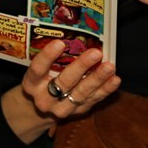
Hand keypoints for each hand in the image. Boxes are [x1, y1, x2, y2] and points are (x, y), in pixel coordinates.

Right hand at [1, 41, 120, 142]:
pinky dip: (105, 90)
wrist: (42, 109)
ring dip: (97, 78)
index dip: (48, 56)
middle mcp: (45, 98)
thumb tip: (77, 36)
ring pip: (81, 93)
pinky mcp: (77, 112)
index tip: (60, 42)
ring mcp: (61, 108)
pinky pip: (93, 100)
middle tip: (96, 53)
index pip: (38, 69)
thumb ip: (54, 59)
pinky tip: (114, 80)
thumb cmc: (44, 80)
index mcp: (32, 83)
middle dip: (81, 67)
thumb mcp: (41, 71)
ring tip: (110, 66)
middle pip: (64, 82)